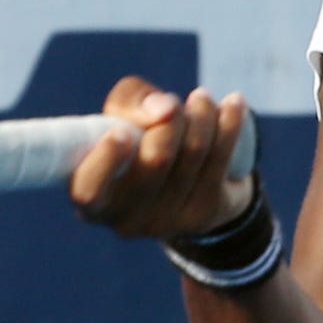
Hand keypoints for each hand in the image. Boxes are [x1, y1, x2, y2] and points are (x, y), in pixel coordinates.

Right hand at [69, 76, 255, 239]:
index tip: (121, 131)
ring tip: (202, 99)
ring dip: (201, 115)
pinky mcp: (202, 215)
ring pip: (193, 153)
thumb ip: (132, 101)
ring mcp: (166, 223)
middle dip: (172, 119)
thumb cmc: (139, 138)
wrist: (189, 178)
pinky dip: (229, 124)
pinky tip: (234, 104)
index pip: (89, 189)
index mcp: (92, 198)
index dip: (105, 160)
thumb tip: (165, 109)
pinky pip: (220, 159)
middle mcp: (125, 219)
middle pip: (156, 159)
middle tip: (175, 105)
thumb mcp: (123, 113)